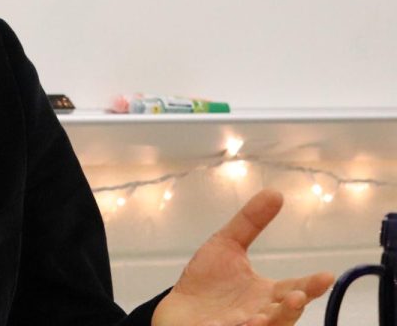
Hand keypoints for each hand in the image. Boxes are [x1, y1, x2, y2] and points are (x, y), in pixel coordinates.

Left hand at [153, 189, 333, 325]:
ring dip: (273, 321)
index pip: (294, 290)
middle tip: (298, 296)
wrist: (179, 309)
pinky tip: (246, 322)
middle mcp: (262, 314)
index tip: (327, 276)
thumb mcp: (227, 245)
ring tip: (269, 313)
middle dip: (293, 307)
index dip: (311, 286)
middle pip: (285, 314)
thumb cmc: (207, 281)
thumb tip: (275, 193)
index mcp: (267, 294)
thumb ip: (250, 222)